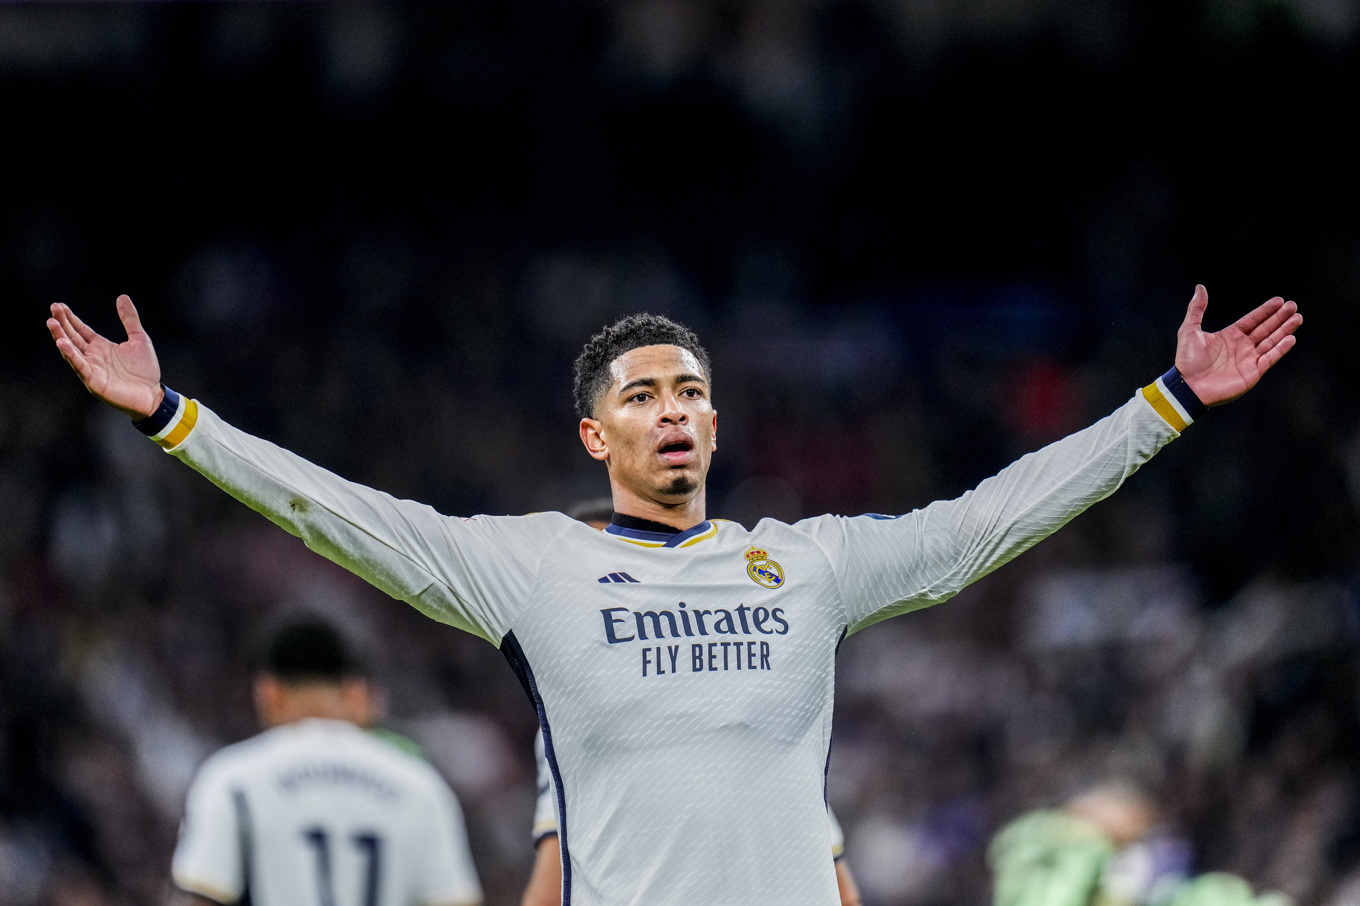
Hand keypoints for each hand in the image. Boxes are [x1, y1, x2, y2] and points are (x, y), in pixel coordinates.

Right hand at [48, 295, 163, 419]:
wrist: (152, 395)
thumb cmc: (145, 371)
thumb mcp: (140, 339)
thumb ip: (130, 319)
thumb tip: (122, 297)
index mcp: (101, 346)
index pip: (81, 330)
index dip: (70, 318)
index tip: (59, 306)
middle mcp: (93, 356)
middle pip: (73, 337)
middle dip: (62, 323)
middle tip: (53, 309)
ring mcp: (91, 369)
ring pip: (71, 351)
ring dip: (61, 337)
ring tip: (52, 323)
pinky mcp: (94, 381)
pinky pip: (80, 367)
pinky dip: (71, 356)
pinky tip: (63, 344)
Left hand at [1175, 285, 1300, 406]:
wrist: (1187, 387)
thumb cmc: (1187, 361)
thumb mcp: (1189, 330)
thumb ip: (1196, 309)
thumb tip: (1200, 288)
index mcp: (1229, 336)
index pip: (1252, 320)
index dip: (1265, 311)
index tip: (1279, 301)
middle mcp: (1241, 347)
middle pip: (1265, 329)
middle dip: (1280, 317)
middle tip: (1293, 306)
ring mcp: (1248, 360)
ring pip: (1271, 341)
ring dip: (1284, 330)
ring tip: (1297, 318)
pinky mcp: (1252, 373)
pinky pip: (1270, 358)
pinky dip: (1280, 349)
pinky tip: (1290, 338)